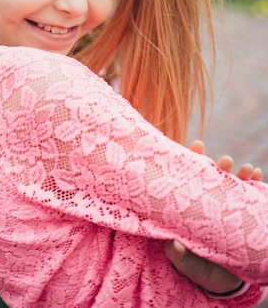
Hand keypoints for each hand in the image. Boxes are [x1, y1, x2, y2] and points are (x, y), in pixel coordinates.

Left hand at [165, 139, 261, 295]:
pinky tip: (258, 175)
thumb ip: (179, 257)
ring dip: (240, 173)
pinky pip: (251, 196)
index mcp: (191, 206)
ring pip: (234, 183)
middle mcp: (210, 201)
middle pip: (214, 177)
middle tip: (226, 161)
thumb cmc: (199, 268)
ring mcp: (228, 207)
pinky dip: (255, 184)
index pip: (190, 178)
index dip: (192, 160)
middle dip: (221, 165)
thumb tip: (173, 246)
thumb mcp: (188, 265)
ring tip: (247, 169)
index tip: (198, 146)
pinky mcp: (244, 215)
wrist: (224, 283)